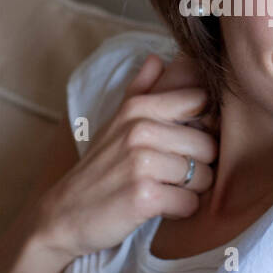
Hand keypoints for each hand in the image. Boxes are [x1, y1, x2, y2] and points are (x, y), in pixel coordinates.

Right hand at [34, 55, 218, 259]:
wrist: (63, 215)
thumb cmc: (99, 169)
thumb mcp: (114, 123)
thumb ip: (140, 89)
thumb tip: (158, 57)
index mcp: (138, 108)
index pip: (201, 102)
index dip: (204, 126)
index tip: (186, 142)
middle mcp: (140, 130)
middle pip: (208, 146)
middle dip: (198, 167)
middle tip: (170, 176)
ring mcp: (141, 163)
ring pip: (203, 177)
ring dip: (190, 191)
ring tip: (162, 190)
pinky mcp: (144, 196)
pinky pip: (190, 203)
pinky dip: (179, 210)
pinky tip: (157, 206)